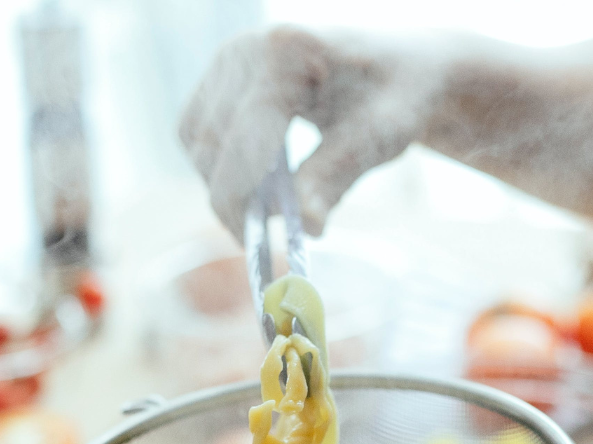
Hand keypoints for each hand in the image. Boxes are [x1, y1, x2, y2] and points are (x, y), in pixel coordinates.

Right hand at [179, 28, 440, 238]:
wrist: (397, 66)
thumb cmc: (396, 97)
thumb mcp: (379, 137)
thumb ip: (336, 177)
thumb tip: (307, 228)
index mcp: (287, 54)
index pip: (241, 144)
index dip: (241, 204)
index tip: (255, 245)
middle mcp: (246, 49)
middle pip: (209, 148)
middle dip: (234, 200)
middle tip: (271, 232)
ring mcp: (226, 59)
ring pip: (196, 145)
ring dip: (225, 185)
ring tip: (274, 203)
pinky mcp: (219, 77)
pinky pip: (195, 135)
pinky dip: (219, 167)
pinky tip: (258, 180)